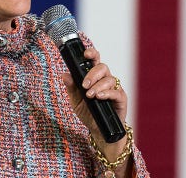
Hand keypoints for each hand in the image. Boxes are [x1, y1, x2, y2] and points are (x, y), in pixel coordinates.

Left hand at [61, 47, 132, 174]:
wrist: (98, 131)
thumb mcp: (76, 101)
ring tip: (90, 95)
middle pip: (103, 67)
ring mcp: (114, 88)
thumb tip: (64, 75)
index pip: (95, 61)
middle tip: (84, 85)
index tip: (85, 54)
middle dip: (92, 74)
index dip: (92, 54)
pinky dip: (107, 93)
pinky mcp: (121, 98)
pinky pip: (116, 91)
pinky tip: (99, 97)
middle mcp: (105, 80)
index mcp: (95, 77)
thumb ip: (71, 88)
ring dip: (98, 86)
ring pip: (109, 79)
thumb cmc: (88, 113)